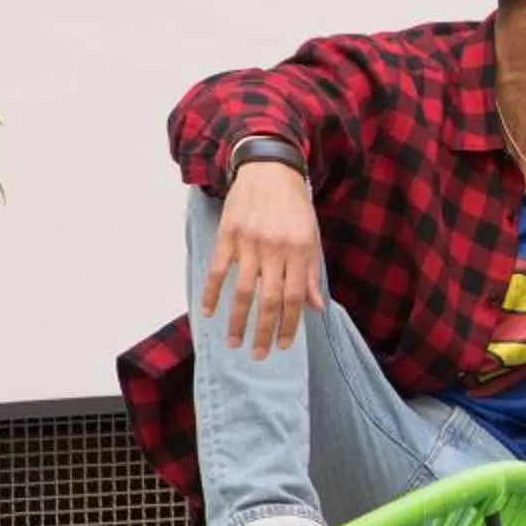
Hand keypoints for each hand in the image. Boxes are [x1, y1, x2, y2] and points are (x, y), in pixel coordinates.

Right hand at [200, 162, 324, 359]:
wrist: (269, 170)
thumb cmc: (294, 206)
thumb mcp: (311, 236)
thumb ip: (310, 273)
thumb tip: (316, 308)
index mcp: (299, 252)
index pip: (295, 298)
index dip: (290, 324)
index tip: (284, 345)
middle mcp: (275, 250)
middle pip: (269, 300)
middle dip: (264, 331)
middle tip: (259, 355)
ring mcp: (249, 243)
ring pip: (242, 290)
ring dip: (237, 320)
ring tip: (233, 342)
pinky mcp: (227, 235)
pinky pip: (218, 269)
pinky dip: (212, 292)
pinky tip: (209, 312)